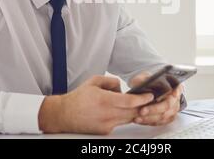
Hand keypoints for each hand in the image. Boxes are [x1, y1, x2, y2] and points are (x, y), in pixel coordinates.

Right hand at [38, 75, 153, 134]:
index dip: (143, 99)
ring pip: (128, 119)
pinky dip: (122, 117)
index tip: (150, 95)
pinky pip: (119, 123)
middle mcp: (107, 114)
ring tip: (134, 104)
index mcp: (104, 100)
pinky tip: (117, 111)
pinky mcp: (105, 131)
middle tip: (147, 99)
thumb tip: (123, 88)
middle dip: (142, 106)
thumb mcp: (94, 81)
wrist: (64, 115)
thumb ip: (112, 81)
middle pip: (133, 112)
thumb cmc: (78, 97)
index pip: (130, 102)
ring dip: (133, 112)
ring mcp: (107, 125)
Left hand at [129, 72, 182, 125]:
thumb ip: (143, 79)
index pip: (177, 89)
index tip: (166, 95)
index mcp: (173, 84)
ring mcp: (173, 108)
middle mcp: (175, 97)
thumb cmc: (145, 82)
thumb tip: (142, 82)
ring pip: (164, 116)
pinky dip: (150, 122)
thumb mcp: (143, 77)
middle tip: (142, 110)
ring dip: (150, 118)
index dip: (175, 92)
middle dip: (154, 109)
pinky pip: (160, 122)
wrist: (143, 90)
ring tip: (138, 117)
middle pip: (168, 105)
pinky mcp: (168, 117)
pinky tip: (141, 120)